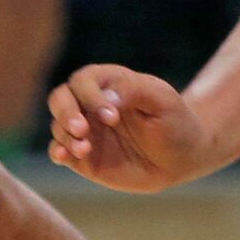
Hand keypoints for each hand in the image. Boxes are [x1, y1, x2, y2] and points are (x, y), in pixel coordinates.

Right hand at [46, 64, 212, 192]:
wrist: (181, 156)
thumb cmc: (174, 122)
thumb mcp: (163, 102)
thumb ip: (136, 92)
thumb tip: (108, 96)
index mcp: (109, 83)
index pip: (85, 81)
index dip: (92, 97)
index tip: (113, 117)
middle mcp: (91, 104)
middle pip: (61, 98)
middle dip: (66, 112)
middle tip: (82, 129)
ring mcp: (86, 130)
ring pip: (59, 125)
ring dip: (66, 136)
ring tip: (85, 149)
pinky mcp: (83, 156)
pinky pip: (60, 150)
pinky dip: (57, 152)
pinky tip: (64, 157)